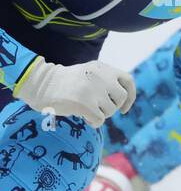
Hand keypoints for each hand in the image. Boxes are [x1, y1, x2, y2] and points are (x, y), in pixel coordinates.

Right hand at [14, 56, 135, 127]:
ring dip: (101, 114)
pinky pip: (100, 120)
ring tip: (86, 109)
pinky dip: (94, 123)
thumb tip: (124, 101)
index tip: (124, 108)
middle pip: (121, 98)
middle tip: (99, 108)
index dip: (131, 96)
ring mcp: (93, 90)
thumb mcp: (89, 73)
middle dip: (113, 107)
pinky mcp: (85, 104)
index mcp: (102, 68)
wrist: (40, 84)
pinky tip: (84, 118)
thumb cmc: (66, 83)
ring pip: (110, 110)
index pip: (128, 81)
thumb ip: (106, 80)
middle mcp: (100, 77)